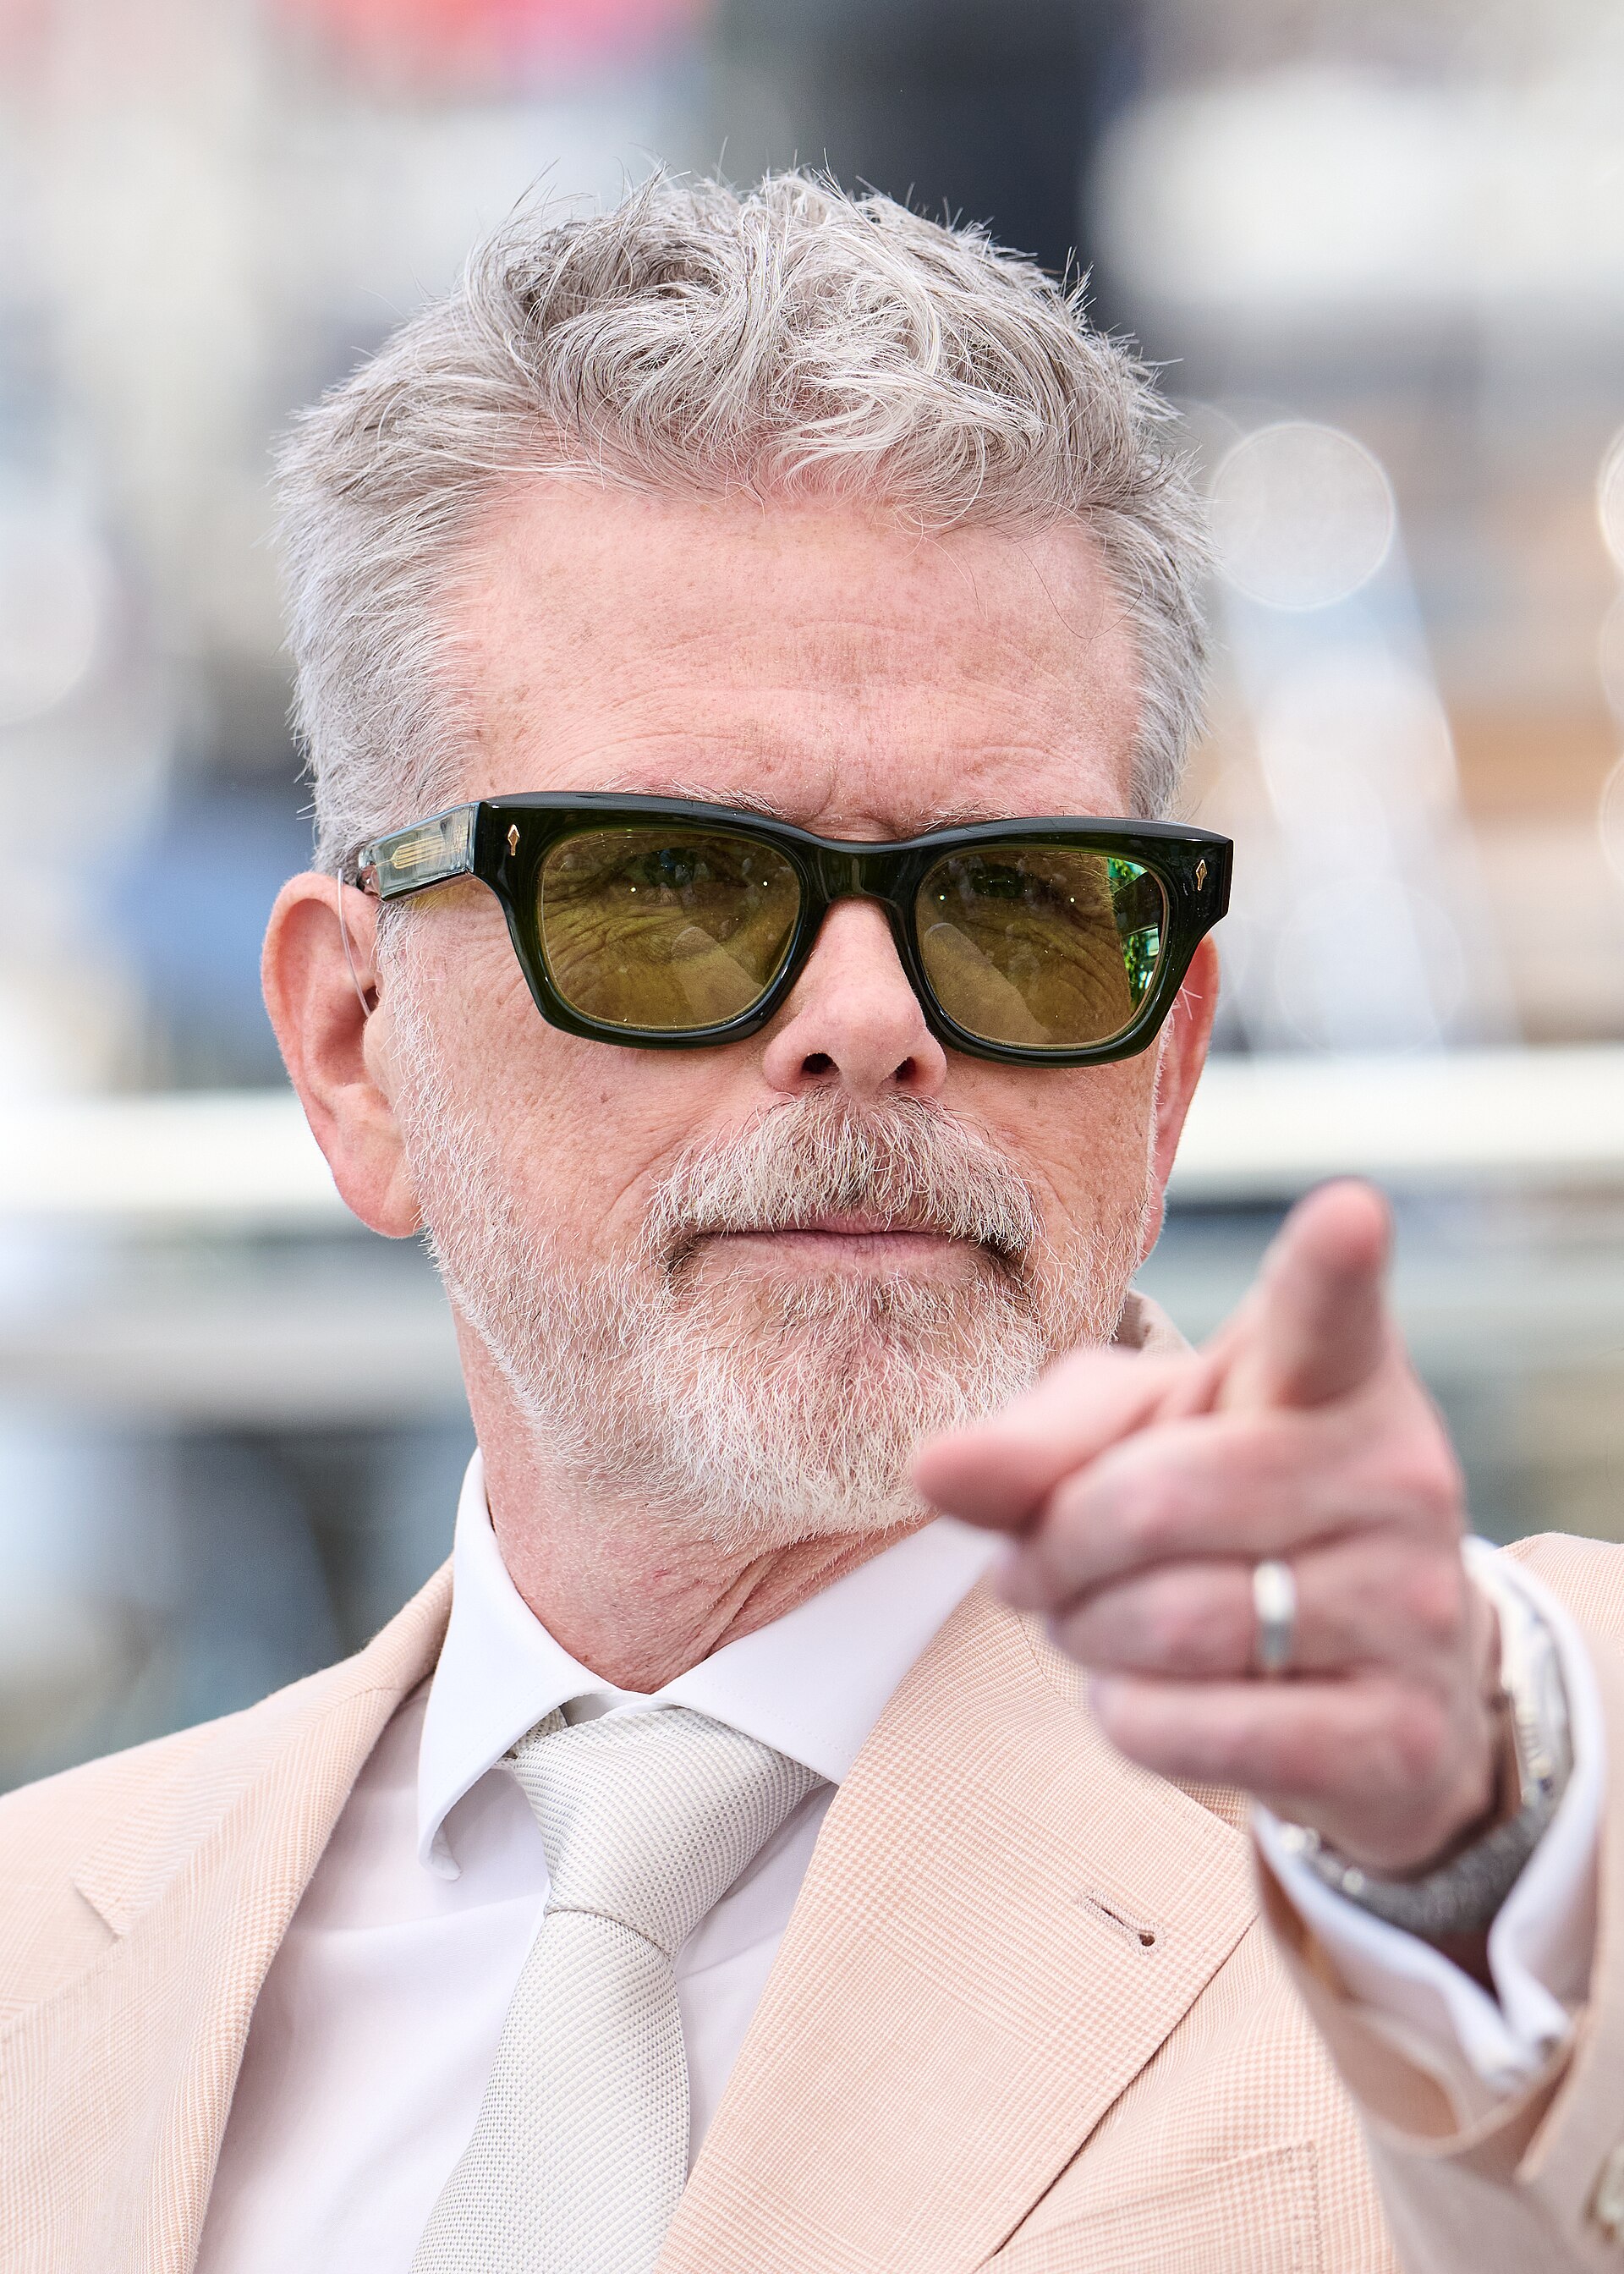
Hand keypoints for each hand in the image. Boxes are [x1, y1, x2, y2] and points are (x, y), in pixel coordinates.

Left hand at [914, 1182, 1504, 1879]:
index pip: (1326, 1315)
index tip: (1345, 1213)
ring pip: (1168, 1625)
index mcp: (1331, 1376)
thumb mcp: (1129, 1448)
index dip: (1332, 1266)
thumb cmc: (1222, 1523)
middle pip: (1150, 1506)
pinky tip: (1159, 1700)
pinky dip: (1130, 1720)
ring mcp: (1413, 1608)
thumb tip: (931, 1469)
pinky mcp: (1399, 1739)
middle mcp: (1397, 1475)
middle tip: (1042, 1572)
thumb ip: (1032, 1443)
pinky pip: (1194, 1731)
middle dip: (1057, 1552)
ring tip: (1104, 1628)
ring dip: (1088, 1638)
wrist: (1373, 1687)